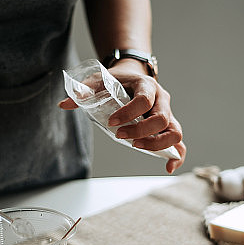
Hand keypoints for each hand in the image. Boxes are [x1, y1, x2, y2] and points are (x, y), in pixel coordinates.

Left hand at [59, 60, 185, 173]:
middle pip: (162, 119)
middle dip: (141, 131)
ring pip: (174, 132)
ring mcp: (168, 114)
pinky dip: (176, 156)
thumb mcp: (99, 80)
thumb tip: (64, 104)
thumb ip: (83, 91)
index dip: (128, 113)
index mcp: (147, 85)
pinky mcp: (168, 127)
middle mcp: (161, 100)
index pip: (144, 100)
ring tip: (136, 147)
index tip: (111, 122)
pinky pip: (179, 144)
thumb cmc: (117, 81)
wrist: (132, 77)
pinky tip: (167, 167)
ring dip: (157, 144)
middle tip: (120, 136)